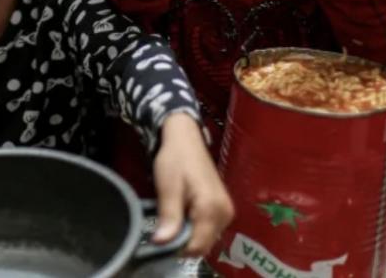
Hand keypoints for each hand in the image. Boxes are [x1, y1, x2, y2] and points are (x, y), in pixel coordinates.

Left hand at [152, 113, 233, 255]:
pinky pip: (208, 229)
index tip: (160, 237)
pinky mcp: (222, 209)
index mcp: (212, 209)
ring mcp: (226, 212)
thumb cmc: (175, 159)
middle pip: (202, 245)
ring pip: (205, 239)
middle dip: (182, 241)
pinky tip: (182, 212)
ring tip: (172, 215)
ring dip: (187, 234)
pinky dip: (193, 227)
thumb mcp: (168, 187)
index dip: (176, 247)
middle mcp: (225, 214)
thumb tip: (161, 243)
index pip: (196, 247)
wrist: (186, 138)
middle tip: (165, 224)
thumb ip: (169, 217)